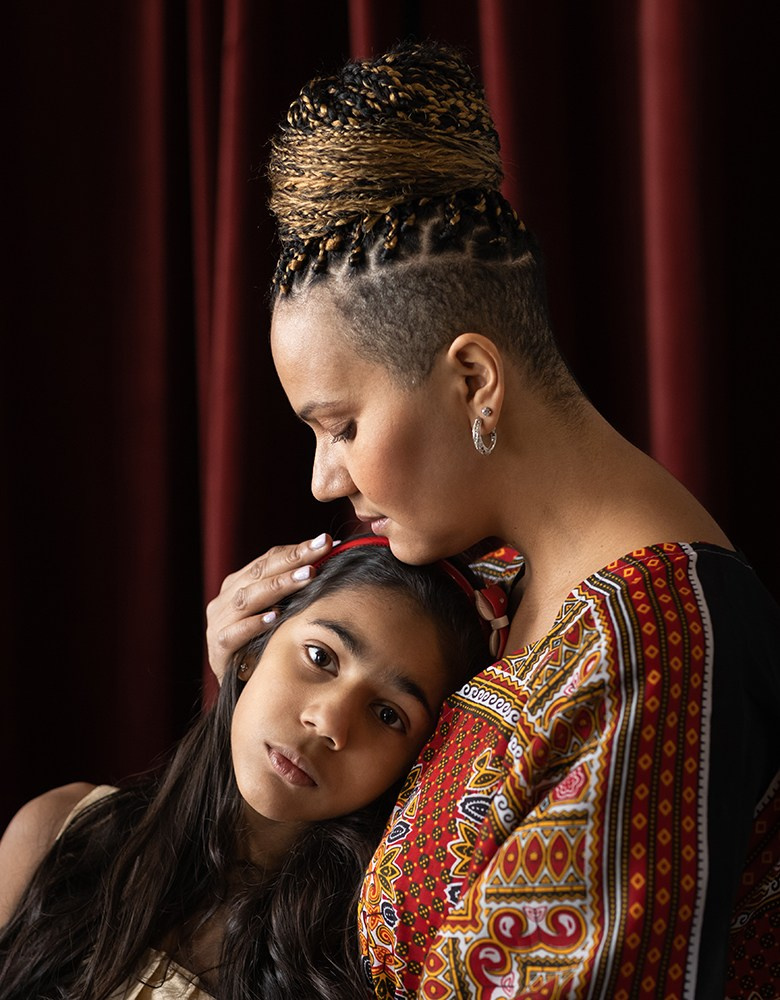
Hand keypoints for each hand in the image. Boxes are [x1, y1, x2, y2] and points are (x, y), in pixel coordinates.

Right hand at [206, 533, 334, 681]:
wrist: (239, 687)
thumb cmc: (263, 645)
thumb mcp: (278, 614)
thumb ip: (293, 592)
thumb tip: (330, 564)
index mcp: (239, 584)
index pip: (269, 560)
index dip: (297, 549)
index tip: (326, 541)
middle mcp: (226, 599)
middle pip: (261, 572)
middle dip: (294, 559)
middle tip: (320, 549)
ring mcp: (219, 623)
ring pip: (248, 598)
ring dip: (279, 585)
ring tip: (307, 576)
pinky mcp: (218, 649)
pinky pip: (234, 633)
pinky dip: (254, 624)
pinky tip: (275, 617)